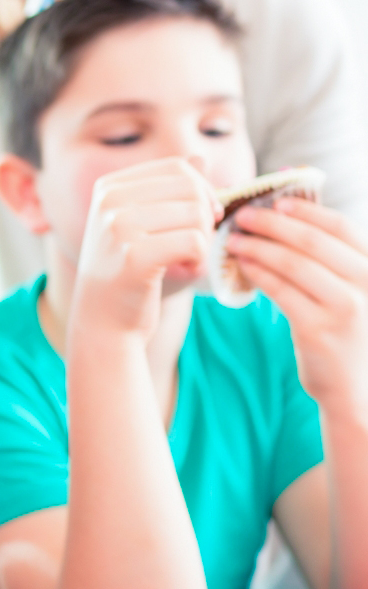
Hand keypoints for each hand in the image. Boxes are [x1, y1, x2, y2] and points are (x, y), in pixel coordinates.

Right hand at [72, 158, 220, 340]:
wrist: (103, 324)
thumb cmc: (128, 274)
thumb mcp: (143, 226)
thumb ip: (169, 192)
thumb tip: (200, 158)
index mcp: (108, 188)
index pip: (176, 168)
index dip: (203, 190)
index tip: (204, 218)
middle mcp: (108, 202)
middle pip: (190, 188)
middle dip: (206, 215)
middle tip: (199, 242)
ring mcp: (117, 227)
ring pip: (196, 214)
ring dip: (204, 240)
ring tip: (189, 259)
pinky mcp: (134, 256)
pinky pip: (195, 242)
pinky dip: (200, 260)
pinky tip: (187, 272)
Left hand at [226, 198, 367, 411]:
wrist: (355, 388)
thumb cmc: (345, 333)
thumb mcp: (350, 292)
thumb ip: (330, 261)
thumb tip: (291, 217)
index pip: (342, 228)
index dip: (307, 210)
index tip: (276, 200)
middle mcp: (366, 285)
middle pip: (312, 241)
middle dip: (273, 224)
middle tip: (243, 216)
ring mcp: (344, 308)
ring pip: (292, 264)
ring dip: (258, 248)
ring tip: (233, 240)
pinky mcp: (318, 330)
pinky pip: (280, 292)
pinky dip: (257, 274)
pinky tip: (241, 266)